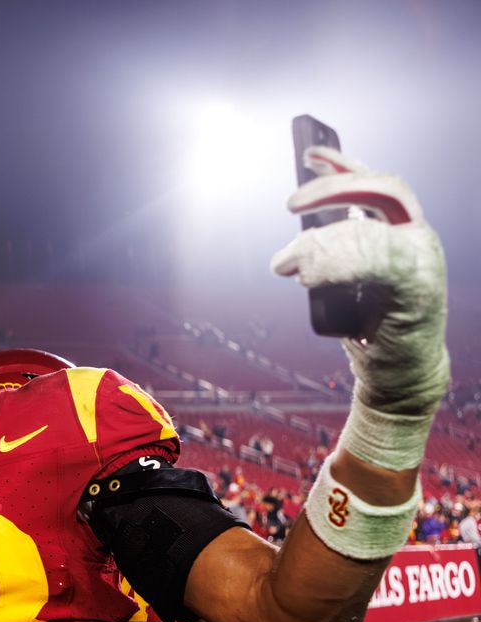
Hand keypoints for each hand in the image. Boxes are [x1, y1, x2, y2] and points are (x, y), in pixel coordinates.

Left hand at [271, 147, 448, 415]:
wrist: (397, 372)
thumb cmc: (368, 323)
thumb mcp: (341, 278)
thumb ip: (331, 252)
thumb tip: (296, 245)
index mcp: (398, 230)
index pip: (374, 184)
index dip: (341, 167)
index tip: (307, 157)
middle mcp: (416, 238)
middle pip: (381, 190)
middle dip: (332, 190)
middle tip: (289, 205)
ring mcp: (423, 262)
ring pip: (376, 228)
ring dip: (326, 242)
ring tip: (290, 264)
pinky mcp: (420, 291)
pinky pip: (382, 264)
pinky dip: (341, 265)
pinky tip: (309, 277)